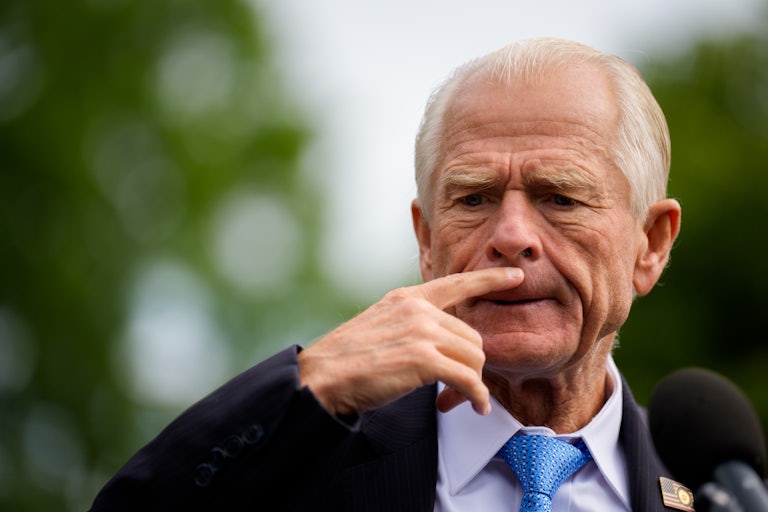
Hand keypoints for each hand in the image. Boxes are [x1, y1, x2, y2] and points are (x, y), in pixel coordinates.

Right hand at [298, 267, 523, 415]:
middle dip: (470, 365)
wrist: (322, 376)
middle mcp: (417, 309)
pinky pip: (468, 378)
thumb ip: (411, 324)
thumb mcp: (381, 325)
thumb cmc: (348, 359)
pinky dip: (477, 396)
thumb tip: (440, 343)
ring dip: (473, 382)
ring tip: (459, 399)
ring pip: (474, 356)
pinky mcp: (423, 359)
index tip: (514, 276)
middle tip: (459, 388)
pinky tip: (475, 407)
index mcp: (407, 298)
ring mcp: (420, 332)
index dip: (489, 279)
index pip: (456, 283)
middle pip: (472, 336)